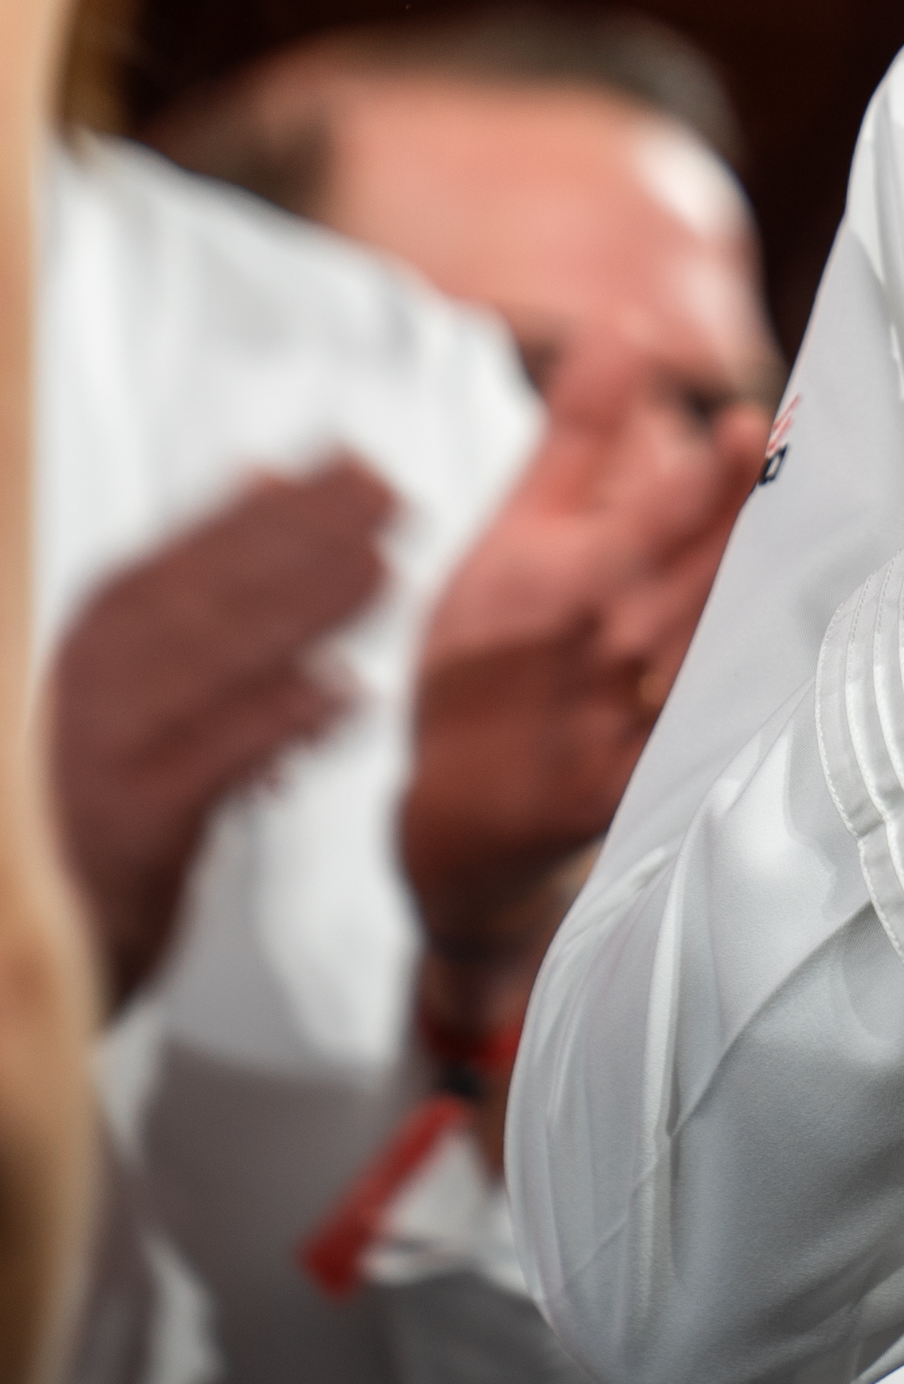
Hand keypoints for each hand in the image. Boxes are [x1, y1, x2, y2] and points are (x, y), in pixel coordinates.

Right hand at [45, 456, 395, 1007]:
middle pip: (209, 591)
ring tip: (381, 573)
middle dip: (305, 538)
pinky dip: (281, 723)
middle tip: (388, 499)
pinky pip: (217, 760)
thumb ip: (205, 576)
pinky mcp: (136, 821)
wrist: (36, 920)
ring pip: (216, 665)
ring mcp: (109, 748)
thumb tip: (267, 476)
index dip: (282, 503)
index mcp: (103, 629)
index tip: (354, 463)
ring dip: (303, 614)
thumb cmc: (109, 780)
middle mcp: (96, 677)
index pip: (198, 545)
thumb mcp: (143, 667)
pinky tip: (344, 695)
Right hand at [400, 329, 765, 1011]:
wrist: (463, 816)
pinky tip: (822, 608)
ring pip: (735, 632)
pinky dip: (777, 655)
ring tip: (827, 511)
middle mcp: (614, 651)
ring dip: (778, 575)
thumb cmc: (480, 657)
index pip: (652, 524)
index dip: (706, 479)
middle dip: (757, 515)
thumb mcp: (505, 538)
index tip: (749, 424)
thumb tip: (624, 328)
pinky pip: (741, 703)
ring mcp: (649, 717)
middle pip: (712, 572)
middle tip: (803, 447)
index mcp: (563, 588)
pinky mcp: (674, 770)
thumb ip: (575, 436)